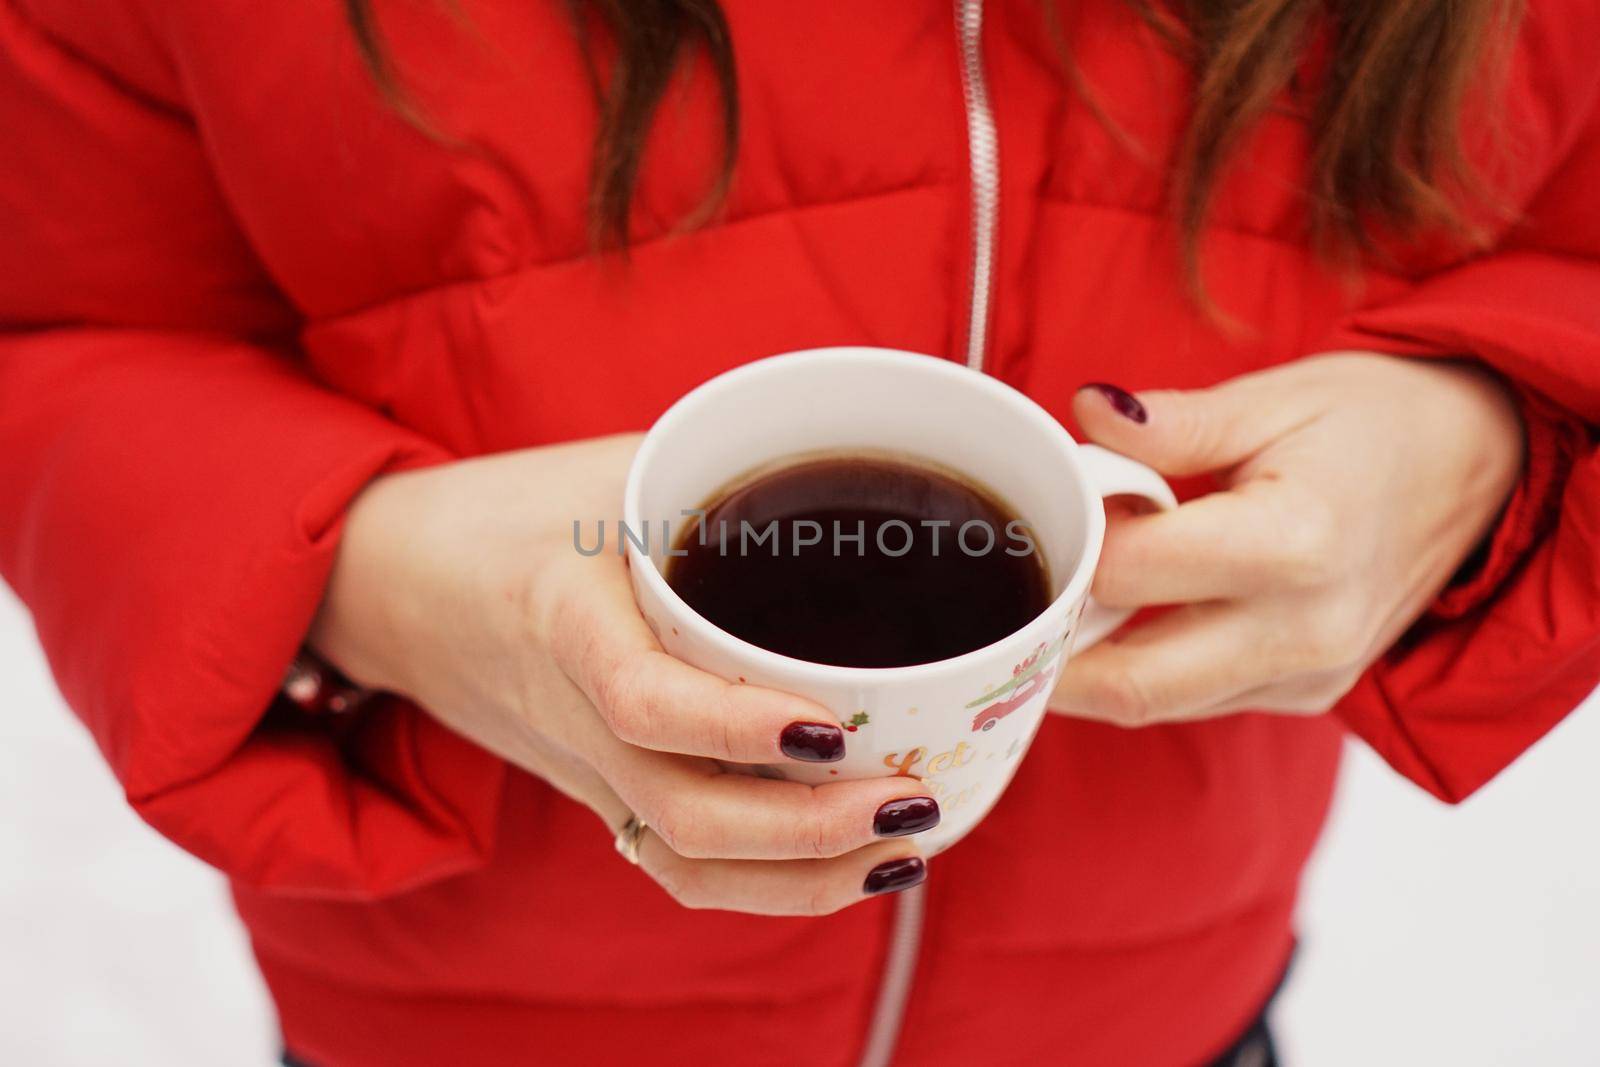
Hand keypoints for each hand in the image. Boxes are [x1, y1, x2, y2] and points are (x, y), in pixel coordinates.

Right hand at [309, 434, 935, 913]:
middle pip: (683, 815)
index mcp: (563, 618)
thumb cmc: (516, 512)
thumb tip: (866, 469)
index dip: (737, 731)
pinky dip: (766, 883)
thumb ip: (718, 475)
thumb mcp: (612, 466)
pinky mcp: (600, 793)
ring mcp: (584, 770)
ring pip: (686, 866)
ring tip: (904, 852)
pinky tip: (846, 863)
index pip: (644, 700)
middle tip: (913, 802)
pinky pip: (677, 863)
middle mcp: (571, 716)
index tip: (832, 730)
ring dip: (802, 882)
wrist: (396, 586)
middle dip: (810, 832)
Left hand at [1049, 353, 1524, 723]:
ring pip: (1156, 704)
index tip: (1060, 507)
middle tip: (1017, 603)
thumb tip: (1085, 414)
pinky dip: (1150, 667)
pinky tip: (1137, 612)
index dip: (1075, 542)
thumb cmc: (1377, 422)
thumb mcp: (1274, 398)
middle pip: (1130, 682)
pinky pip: (1199, 701)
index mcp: (1293, 544)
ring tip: (1073, 596)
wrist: (1484, 466)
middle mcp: (1304, 630)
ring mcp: (1311, 675)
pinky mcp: (1311, 695)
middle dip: (1052, 651)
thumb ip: (1172, 422)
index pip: (1129, 573)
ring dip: (1095, 664)